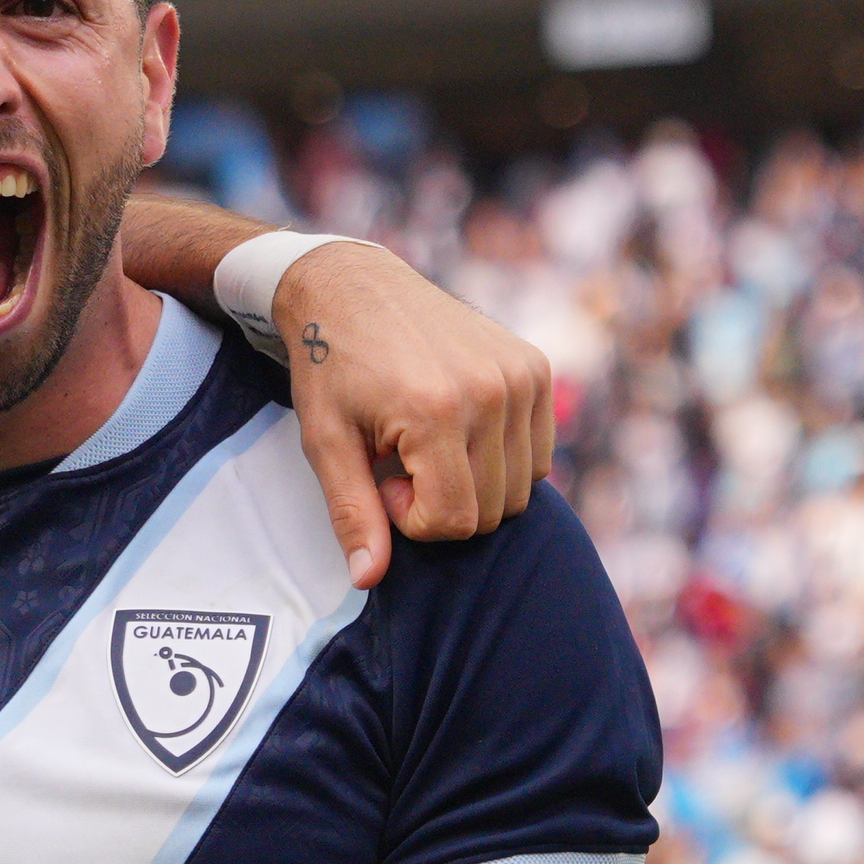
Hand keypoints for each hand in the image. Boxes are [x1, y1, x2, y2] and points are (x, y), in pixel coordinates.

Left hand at [273, 244, 550, 588]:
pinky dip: (502, 458)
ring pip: (523, 488)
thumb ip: (352, 512)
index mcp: (436, 411)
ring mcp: (521, 375)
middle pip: (492, 511)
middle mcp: (491, 391)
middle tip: (401, 460)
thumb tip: (368, 578)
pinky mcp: (535, 366)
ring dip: (475, 484)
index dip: (413, 518)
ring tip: (427, 444)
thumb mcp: (326, 441)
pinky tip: (458, 428)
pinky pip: (538, 451)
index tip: (382, 478)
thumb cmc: (330, 365)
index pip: (454, 521)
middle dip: (444, 503)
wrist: (352, 285)